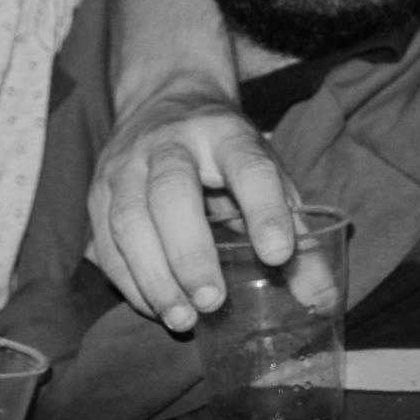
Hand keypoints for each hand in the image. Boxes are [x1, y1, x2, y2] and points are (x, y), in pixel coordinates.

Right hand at [86, 87, 298, 331]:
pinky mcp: (97, 193)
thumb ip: (296, 233)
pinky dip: (131, 283)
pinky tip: (157, 308)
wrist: (163, 100)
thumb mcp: (268, 173)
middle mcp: (170, 143)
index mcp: (226, 133)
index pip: (248, 166)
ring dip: (155, 277)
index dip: (265, 209)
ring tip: (184, 319)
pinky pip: (105, 244)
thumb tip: (322, 300)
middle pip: (172, 190)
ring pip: (129, 220)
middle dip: (190, 251)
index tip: (279, 254)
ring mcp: (126, 166)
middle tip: (212, 300)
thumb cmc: (225, 152)